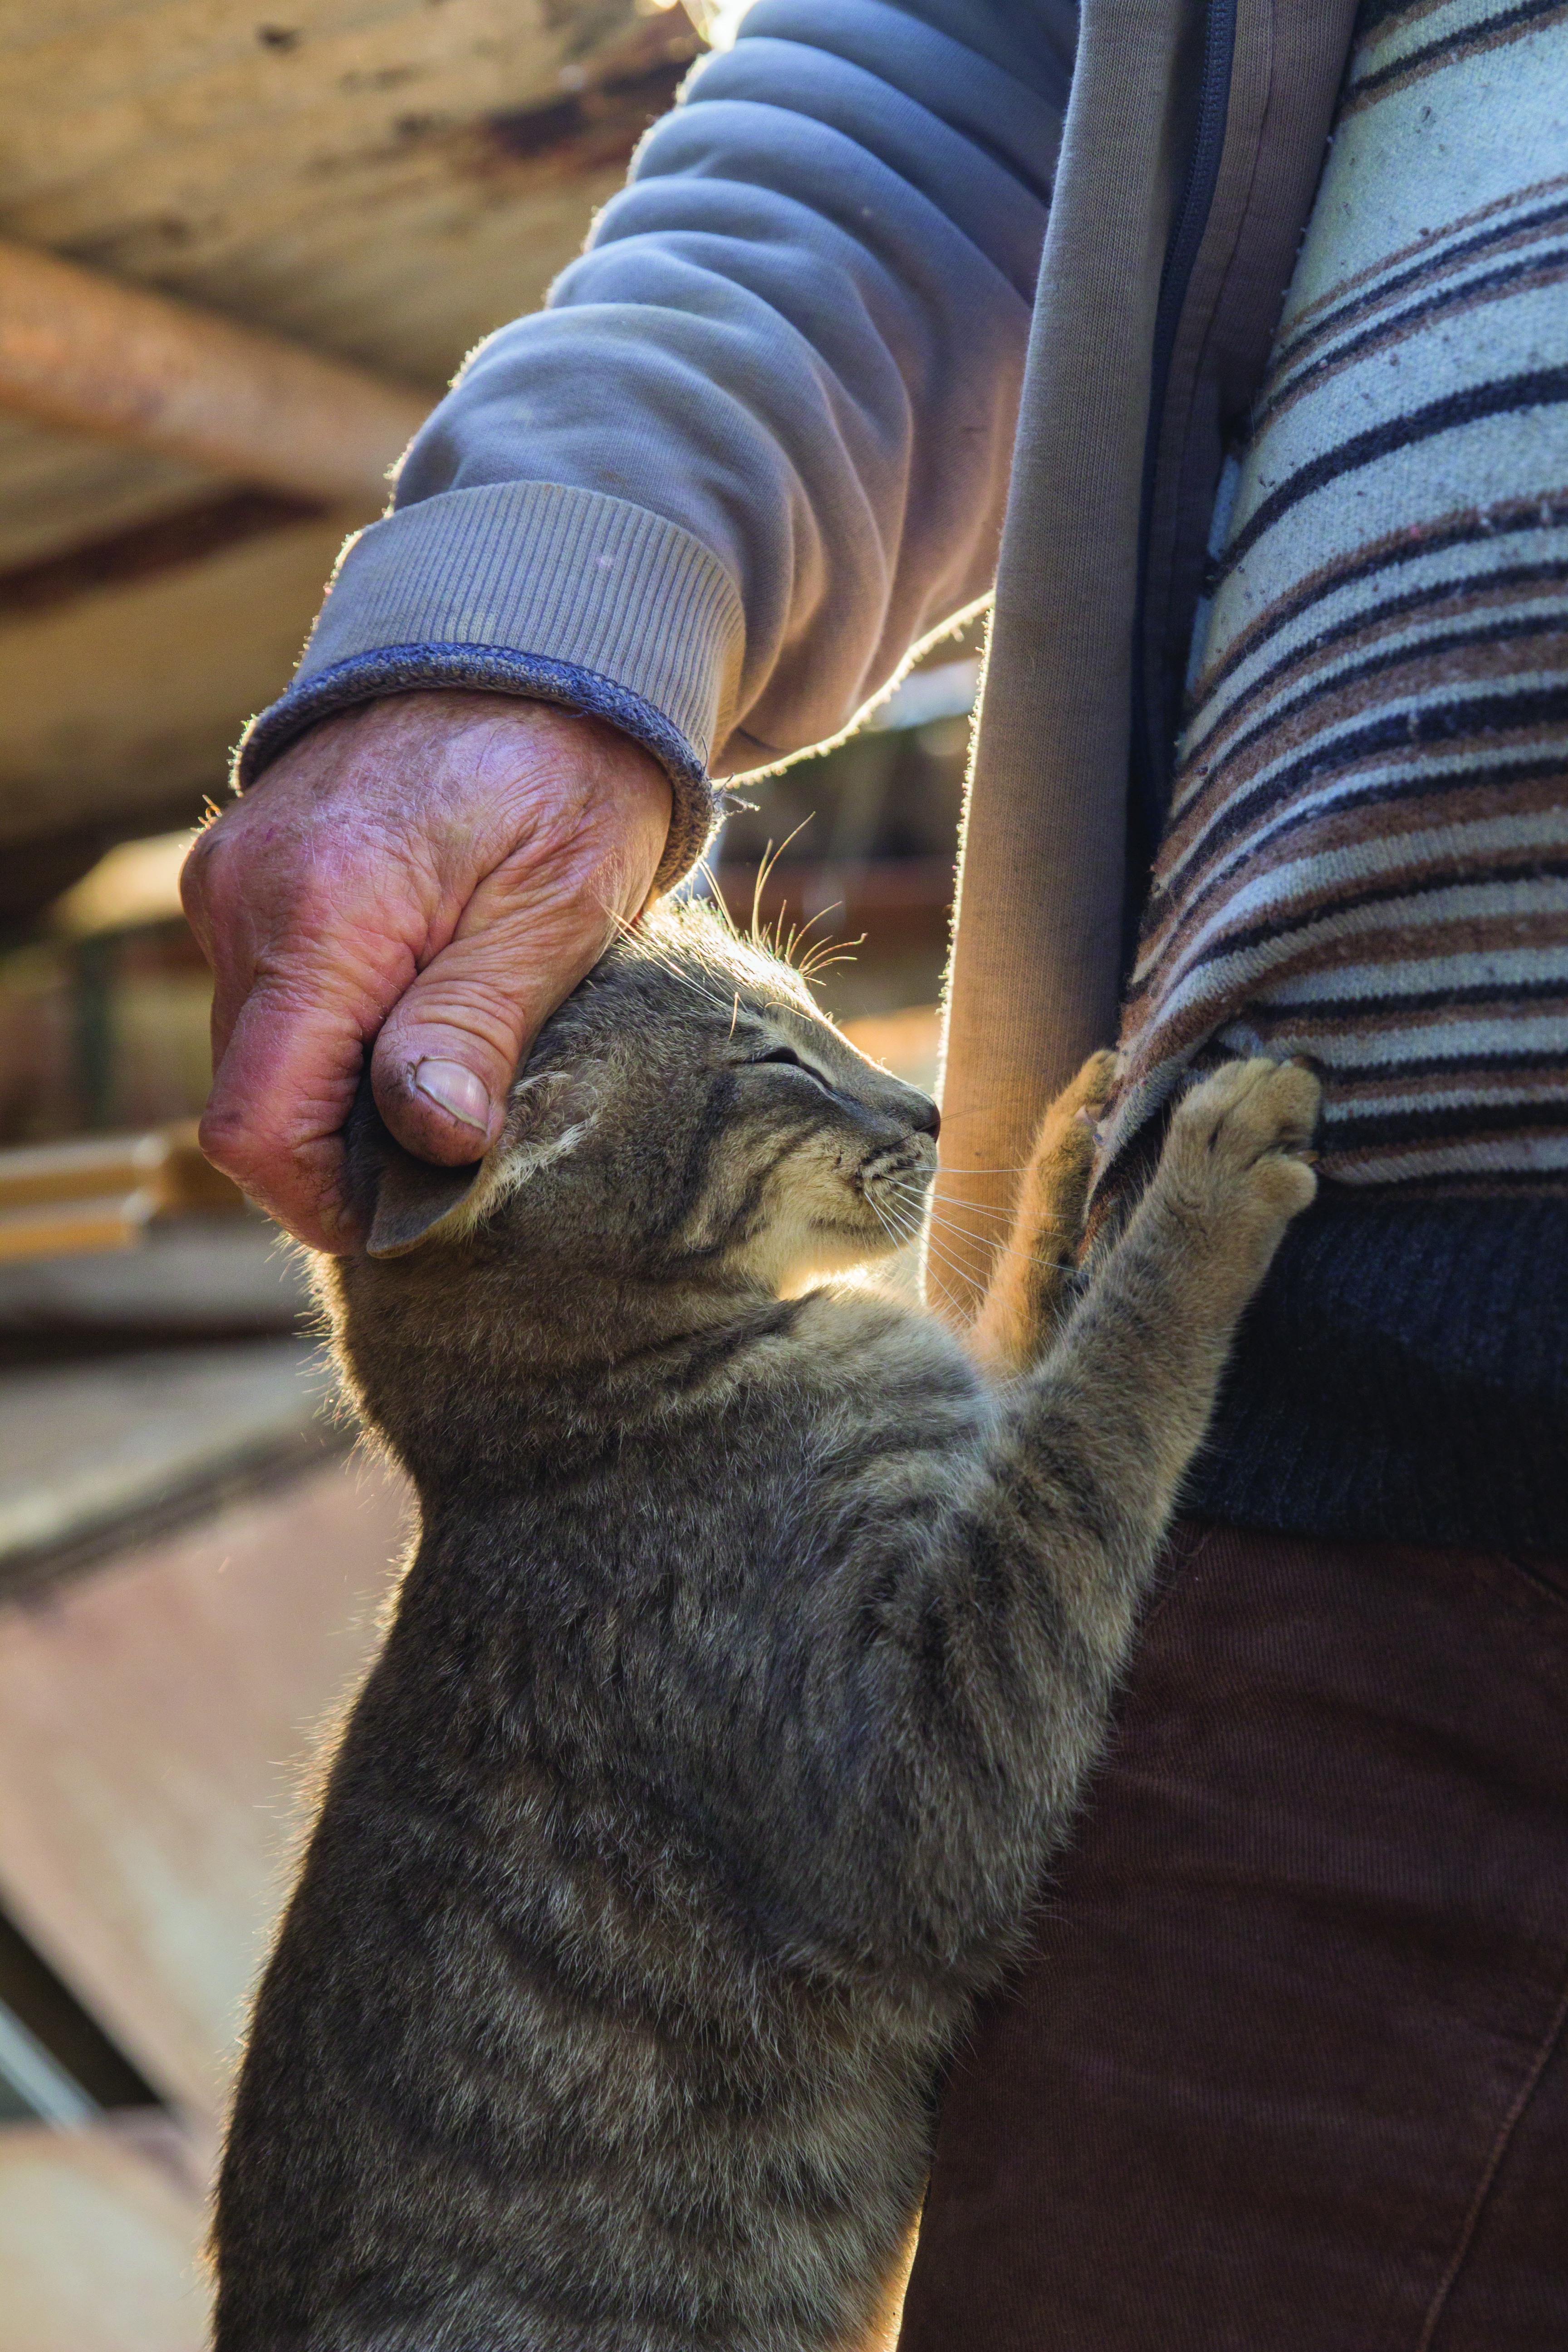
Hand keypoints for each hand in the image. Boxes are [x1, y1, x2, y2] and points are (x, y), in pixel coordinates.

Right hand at [181, 691, 671, 1251]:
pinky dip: (336, 1028)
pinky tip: (421, 1006)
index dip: (326, 1201)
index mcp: (320, 914)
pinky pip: (269, 994)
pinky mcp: (245, 874)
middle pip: (256, 1098)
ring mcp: (232, 882)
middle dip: (350, 1148)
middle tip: (468, 1139)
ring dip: (347, 1086)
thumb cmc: (567, 771)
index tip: (415, 1215)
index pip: (258, 1125)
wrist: (532, 644)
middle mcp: (244, 898)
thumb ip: (476, 1025)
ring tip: (457, 1059)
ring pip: (262, 1051)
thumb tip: (427, 1139)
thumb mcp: (556, 908)